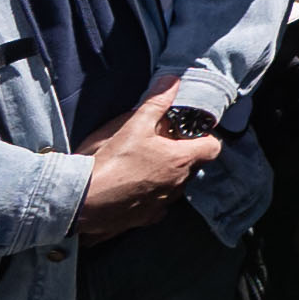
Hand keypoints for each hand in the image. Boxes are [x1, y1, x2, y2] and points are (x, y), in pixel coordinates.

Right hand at [72, 97, 224, 235]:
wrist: (85, 199)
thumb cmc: (112, 162)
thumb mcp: (134, 125)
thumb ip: (156, 102)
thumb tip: (171, 81)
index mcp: (180, 160)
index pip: (212, 148)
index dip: (205, 138)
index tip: (190, 133)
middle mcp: (177, 185)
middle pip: (192, 166)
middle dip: (181, 155)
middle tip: (161, 145)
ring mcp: (163, 203)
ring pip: (175, 186)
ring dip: (166, 175)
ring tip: (144, 164)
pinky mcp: (146, 218)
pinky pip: (158, 205)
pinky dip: (151, 195)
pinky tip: (134, 186)